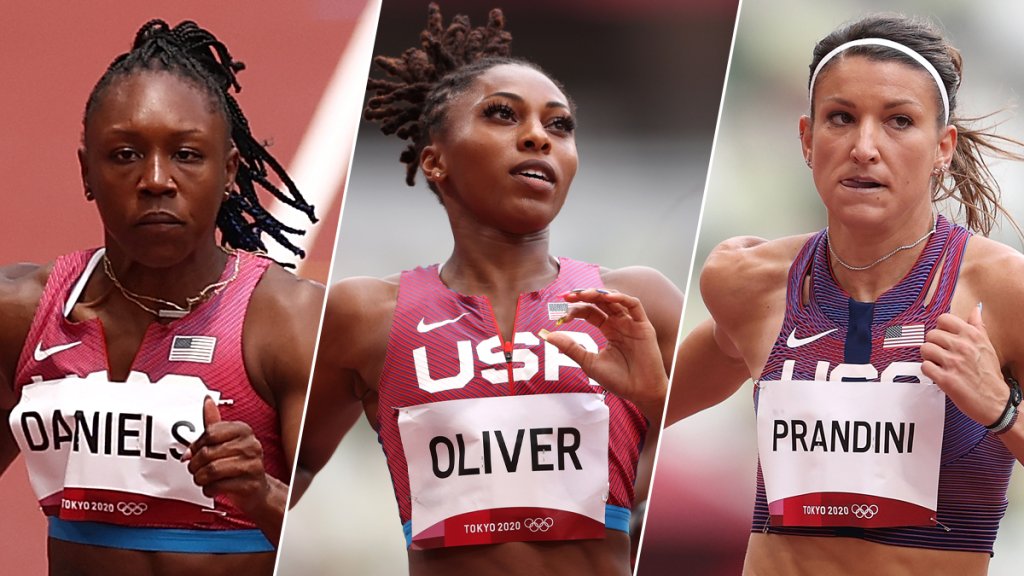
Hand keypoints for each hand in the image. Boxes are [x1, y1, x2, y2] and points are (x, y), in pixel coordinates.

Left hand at [183, 397, 271, 515]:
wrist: (257, 488)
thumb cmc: (239, 464)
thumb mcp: (227, 440)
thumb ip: (214, 423)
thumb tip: (207, 400)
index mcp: (243, 430)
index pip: (210, 433)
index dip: (196, 445)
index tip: (192, 453)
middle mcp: (251, 445)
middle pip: (208, 453)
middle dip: (194, 465)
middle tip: (194, 469)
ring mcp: (252, 464)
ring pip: (212, 470)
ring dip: (200, 478)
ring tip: (202, 479)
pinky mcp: (250, 484)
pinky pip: (218, 486)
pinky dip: (209, 490)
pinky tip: (212, 488)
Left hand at [540, 289, 666, 420]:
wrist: (640, 393)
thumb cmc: (619, 380)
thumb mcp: (589, 363)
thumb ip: (571, 348)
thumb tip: (548, 335)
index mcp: (608, 330)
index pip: (589, 312)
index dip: (574, 309)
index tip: (560, 315)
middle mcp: (619, 323)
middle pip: (600, 302)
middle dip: (583, 296)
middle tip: (567, 296)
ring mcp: (631, 323)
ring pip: (615, 299)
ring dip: (599, 294)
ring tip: (584, 294)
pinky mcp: (643, 325)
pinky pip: (634, 305)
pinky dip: (621, 298)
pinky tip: (607, 298)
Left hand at [921, 303, 1008, 427]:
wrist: (996, 402)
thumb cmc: (990, 375)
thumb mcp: (987, 346)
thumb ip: (978, 327)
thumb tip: (976, 309)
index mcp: (972, 336)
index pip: (944, 319)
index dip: (940, 328)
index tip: (943, 336)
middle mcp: (963, 347)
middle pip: (931, 334)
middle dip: (933, 344)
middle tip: (941, 354)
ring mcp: (954, 363)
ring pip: (925, 349)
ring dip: (929, 357)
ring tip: (938, 363)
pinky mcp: (946, 379)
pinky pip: (925, 366)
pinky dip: (928, 371)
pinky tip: (938, 374)